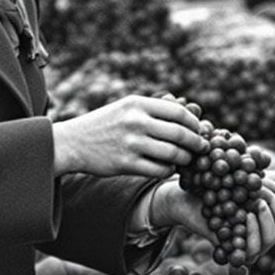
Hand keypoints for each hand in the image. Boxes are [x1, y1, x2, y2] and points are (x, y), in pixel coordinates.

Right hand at [52, 95, 205, 179]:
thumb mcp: (127, 107)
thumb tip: (191, 113)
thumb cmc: (106, 124)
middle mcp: (136, 121)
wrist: (73, 142)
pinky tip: (168, 168)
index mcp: (138, 104)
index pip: (179, 112)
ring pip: (173, 154)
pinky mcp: (126, 164)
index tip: (199, 130)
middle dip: (196, 143)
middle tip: (201, 148)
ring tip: (186, 159)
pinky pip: (159, 170)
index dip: (194, 123)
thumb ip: (155, 109)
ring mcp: (131, 143)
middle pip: (180, 133)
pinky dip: (169, 171)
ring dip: (185, 159)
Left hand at [146, 174, 274, 259]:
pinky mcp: (227, 248)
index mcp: (263, 217)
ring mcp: (241, 242)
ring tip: (247, 211)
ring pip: (264, 246)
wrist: (193, 184)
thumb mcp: (255, 181)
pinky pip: (246, 253)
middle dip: (272, 218)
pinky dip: (246, 237)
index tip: (270, 201)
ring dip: (260, 228)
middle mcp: (255, 233)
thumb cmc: (223, 180)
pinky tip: (238, 220)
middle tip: (258, 202)